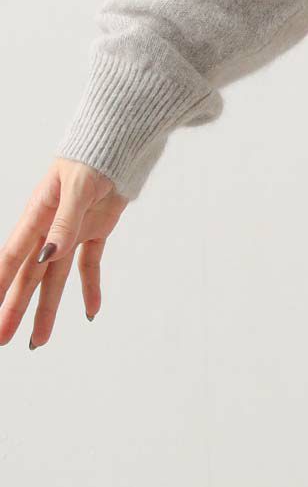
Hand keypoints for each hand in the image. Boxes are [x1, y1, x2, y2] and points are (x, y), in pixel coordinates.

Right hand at [0, 158, 126, 349]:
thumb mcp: (77, 189)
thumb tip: (45, 256)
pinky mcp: (93, 233)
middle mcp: (48, 230)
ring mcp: (70, 233)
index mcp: (37, 217)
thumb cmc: (91, 159)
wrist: (117, 145)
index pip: (13, 258)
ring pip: (56, 281)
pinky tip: (91, 312)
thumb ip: (62, 224)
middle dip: (15, 309)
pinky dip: (91, 289)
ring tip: (39, 341)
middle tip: (3, 338)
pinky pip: (89, 267)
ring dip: (47, 310)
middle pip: (29, 278)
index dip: (0, 285)